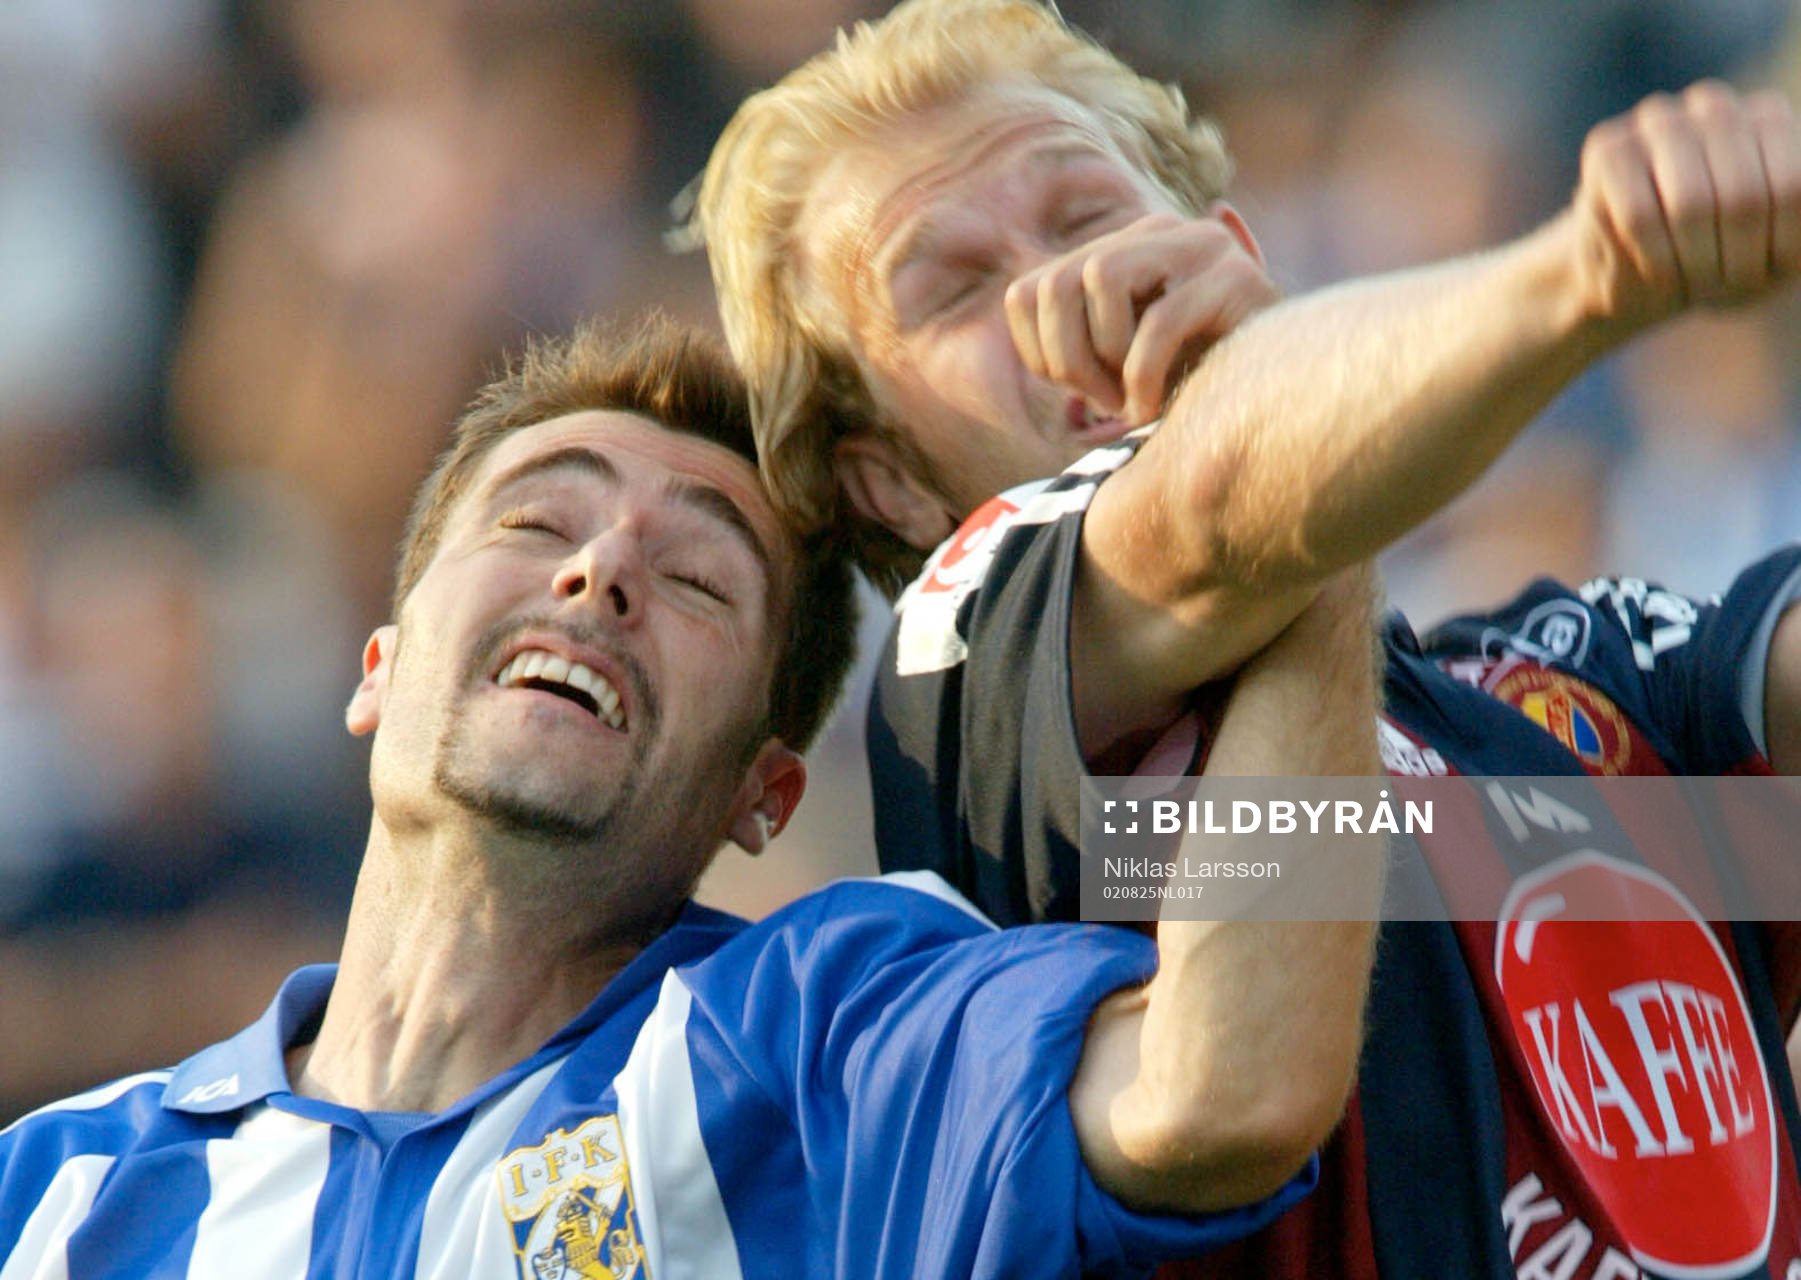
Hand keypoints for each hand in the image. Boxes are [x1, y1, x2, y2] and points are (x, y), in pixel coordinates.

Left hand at [1003, 210, 1279, 425]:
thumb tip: (1024, 312)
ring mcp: (1203, 245)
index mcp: (1124, 251)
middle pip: (1057, 282)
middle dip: (1066, 358)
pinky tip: (1154, 409)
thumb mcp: (1126, 368)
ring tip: (1130, 400)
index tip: (1076, 394)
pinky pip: (1159, 324)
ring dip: (1103, 356)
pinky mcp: (1238, 275)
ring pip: (1100, 277)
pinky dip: (1143, 378)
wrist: (1292, 394)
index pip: (1032, 289)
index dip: (1037, 351)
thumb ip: (1080, 349)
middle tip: (1102, 404)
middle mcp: (1160, 233)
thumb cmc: (1202, 386)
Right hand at [1573, 81, 1800, 330]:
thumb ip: (1800, 225)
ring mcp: (1657, 120)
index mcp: (1769, 117)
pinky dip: (1656, 261)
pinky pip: (1640, 218)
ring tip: (1696, 288)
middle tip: (1726, 290)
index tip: (1768, 276)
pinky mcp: (1607, 149)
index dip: (1783, 244)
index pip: (1792, 186)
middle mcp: (1714, 105)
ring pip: (1691, 206)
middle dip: (1738, 262)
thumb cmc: (1719, 260)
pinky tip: (1659, 276)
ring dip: (1697, 265)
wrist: (1637, 275)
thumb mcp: (1779, 249)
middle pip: (1744, 197)